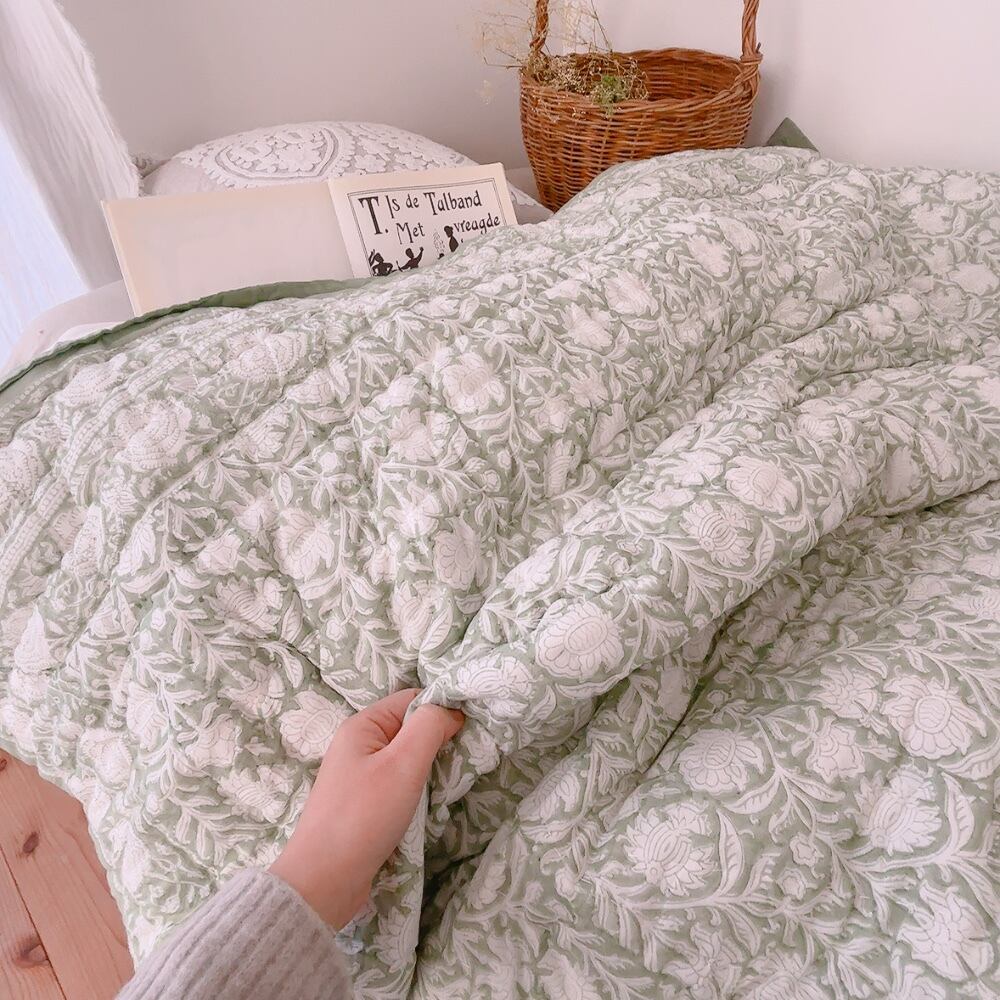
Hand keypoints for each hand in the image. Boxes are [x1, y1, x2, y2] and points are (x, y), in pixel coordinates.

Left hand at [269, 689, 462, 927]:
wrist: (324, 882)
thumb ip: (429, 728)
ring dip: (429, 768)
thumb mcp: (403, 765)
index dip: (441, 709)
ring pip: (406, 758)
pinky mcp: (363, 805)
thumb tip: (452, 710)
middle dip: (438, 740)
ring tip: (451, 782)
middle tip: (465, 759)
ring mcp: (359, 777)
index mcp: (362, 726)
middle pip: (409, 728)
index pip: (411, 700)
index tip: (471, 730)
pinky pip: (398, 784)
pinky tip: (430, 803)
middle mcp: (358, 746)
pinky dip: (416, 790)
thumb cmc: (364, 816)